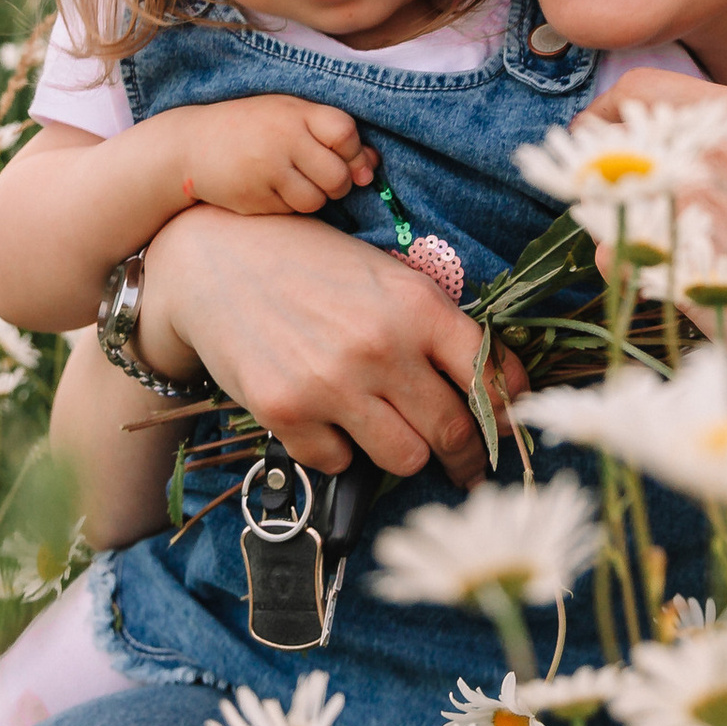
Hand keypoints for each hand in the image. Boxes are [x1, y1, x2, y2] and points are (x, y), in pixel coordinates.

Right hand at [135, 207, 525, 483]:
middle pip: (454, 432)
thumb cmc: (314, 266)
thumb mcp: (389, 276)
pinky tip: (328, 417)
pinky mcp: (286, 411)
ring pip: (404, 460)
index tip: (509, 431)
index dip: (509, 414)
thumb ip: (438, 327)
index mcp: (418, 305)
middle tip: (467, 466)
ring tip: (389, 431)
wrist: (218, 259)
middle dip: (467, 457)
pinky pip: (338, 463)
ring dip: (403, 453)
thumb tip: (497, 390)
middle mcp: (381, 346)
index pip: (490, 377)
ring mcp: (332, 383)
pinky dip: (339, 449)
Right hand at [172, 96, 375, 216]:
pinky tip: (271, 190)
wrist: (190, 145)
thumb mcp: (287, 117)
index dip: (353, 151)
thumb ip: (329, 134)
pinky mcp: (254, 197)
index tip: (344, 157)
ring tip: (293, 182)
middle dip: (339, 184)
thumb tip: (374, 164)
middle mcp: (283, 138)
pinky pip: (291, 211)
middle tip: (322, 178)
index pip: (345, 133)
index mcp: (295, 111)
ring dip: (314, 198)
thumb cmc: (250, 129)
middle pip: (338, 175)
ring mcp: (267, 169)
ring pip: (317, 200)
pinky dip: (290, 206)